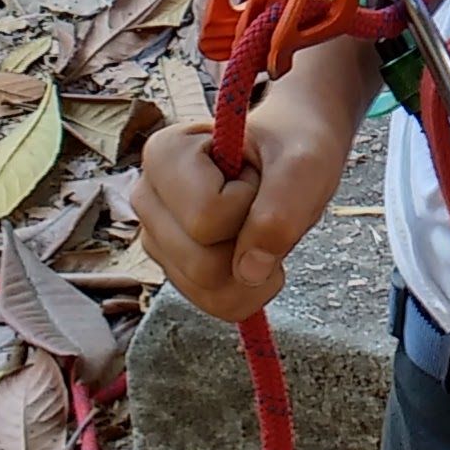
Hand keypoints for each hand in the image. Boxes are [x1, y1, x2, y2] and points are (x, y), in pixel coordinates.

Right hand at [132, 66, 362, 324]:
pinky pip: (216, 303)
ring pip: (208, 290)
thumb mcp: (302, 166)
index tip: (253, 171)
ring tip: (254, 221)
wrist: (290, 151)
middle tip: (258, 199)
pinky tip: (254, 252)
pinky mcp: (175, 267)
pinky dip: (249, 289)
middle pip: (202, 264)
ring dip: (253, 268)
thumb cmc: (294, 146)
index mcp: (163, 155)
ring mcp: (157, 236)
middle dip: (250, 241)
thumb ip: (278, 212)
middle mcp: (147, 198)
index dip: (247, 202)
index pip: (206, 216)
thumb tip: (248, 273)